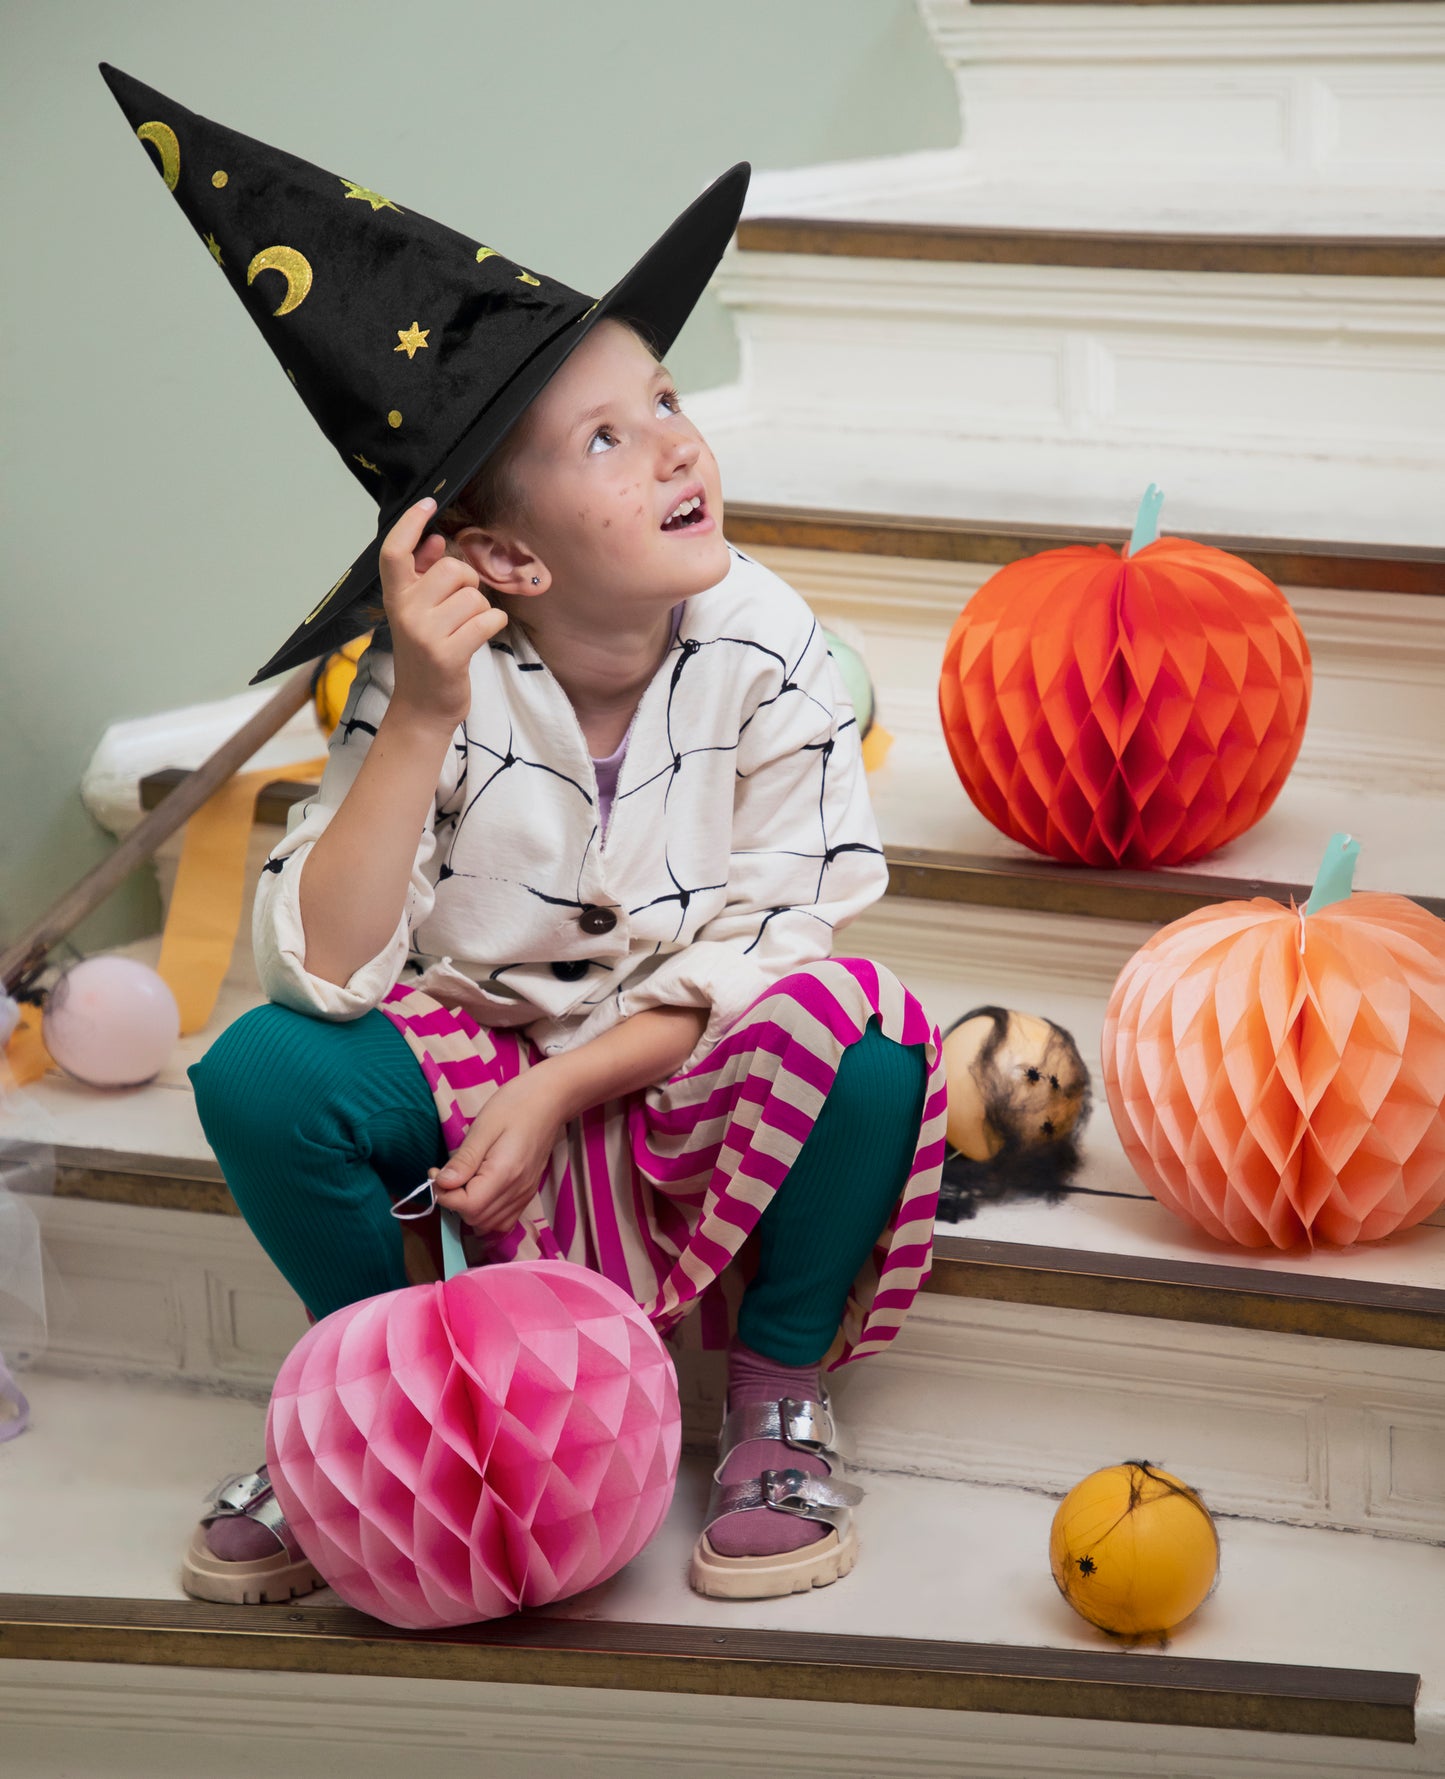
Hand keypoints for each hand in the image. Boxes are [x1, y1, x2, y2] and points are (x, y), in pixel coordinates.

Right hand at [381, 497, 507, 733]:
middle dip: (468, 584)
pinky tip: (480, 638)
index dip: (410, 523)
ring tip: (466, 630)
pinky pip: (489, 619)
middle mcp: (405, 612)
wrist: (423, 708)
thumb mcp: (417, 613)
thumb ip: (424, 576)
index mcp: (395, 598)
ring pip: (475, 596)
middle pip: (454, 569)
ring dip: (480, 610)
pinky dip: (493, 625)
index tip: (428, 502)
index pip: (394, 552)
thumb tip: (437, 541)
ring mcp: (425, 634)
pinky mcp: (448, 654)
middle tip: (461, 608)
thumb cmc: (425, 655)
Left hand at [429, 1068, 561, 1235]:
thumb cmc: (515, 1105)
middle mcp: (517, 1191)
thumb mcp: (483, 1126)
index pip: (468, 1205)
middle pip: (476, 1218)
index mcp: (505, 1173)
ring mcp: (525, 1195)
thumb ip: (464, 1159)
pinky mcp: (527, 1194)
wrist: (550, 1100)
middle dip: (454, 1201)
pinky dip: (486, 1215)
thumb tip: (442, 1183)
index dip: (444, 1194)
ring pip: (488, 1224)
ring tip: (462, 1182)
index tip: (435, 1172)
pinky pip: (503, 1221)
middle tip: (447, 1174)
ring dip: (468, 1209)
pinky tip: (479, 1192)